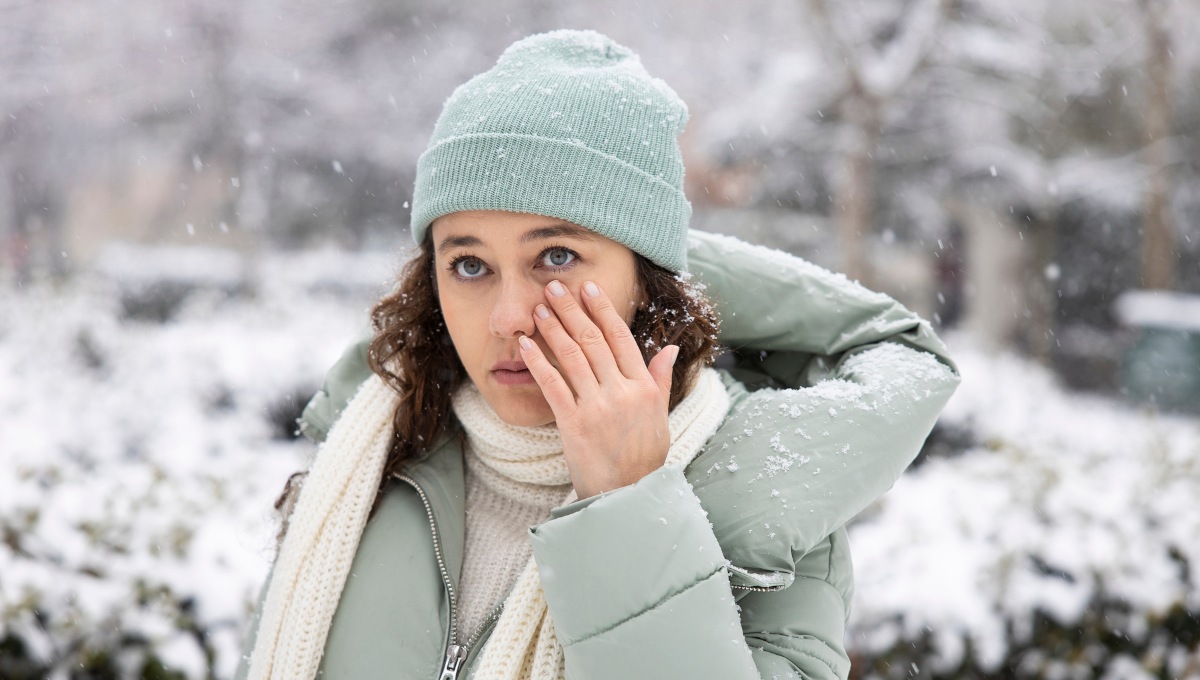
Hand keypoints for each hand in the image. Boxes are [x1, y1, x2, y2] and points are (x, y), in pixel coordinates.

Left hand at [518, 279, 678, 498]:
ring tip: (539, 308)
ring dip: (554, 329)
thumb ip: (660, 379)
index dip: (603, 310)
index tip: (588, 288)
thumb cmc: (644, 457)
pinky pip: (553, 387)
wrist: (627, 496)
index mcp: (644, 388)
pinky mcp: (574, 425)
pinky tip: (527, 345)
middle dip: (572, 310)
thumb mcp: (659, 416)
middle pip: (594, 341)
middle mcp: (622, 393)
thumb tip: (669, 348)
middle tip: (554, 287)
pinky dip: (539, 363)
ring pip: (573, 358)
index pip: (621, 338)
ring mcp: (597, 408)